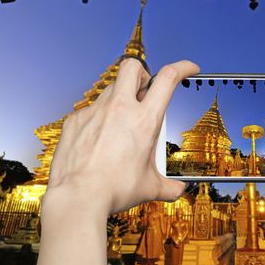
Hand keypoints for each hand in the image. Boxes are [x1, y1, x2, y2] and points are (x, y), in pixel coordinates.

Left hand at [44, 58, 199, 215]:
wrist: (78, 198)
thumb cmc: (114, 190)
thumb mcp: (150, 187)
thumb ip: (169, 186)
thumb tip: (178, 190)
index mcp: (145, 120)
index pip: (168, 78)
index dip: (182, 67)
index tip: (189, 68)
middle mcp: (120, 108)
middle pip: (133, 67)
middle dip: (143, 74)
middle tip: (145, 94)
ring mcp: (94, 112)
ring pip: (110, 89)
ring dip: (121, 99)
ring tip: (121, 126)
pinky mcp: (75, 121)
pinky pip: (90, 111)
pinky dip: (99, 120)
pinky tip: (99, 141)